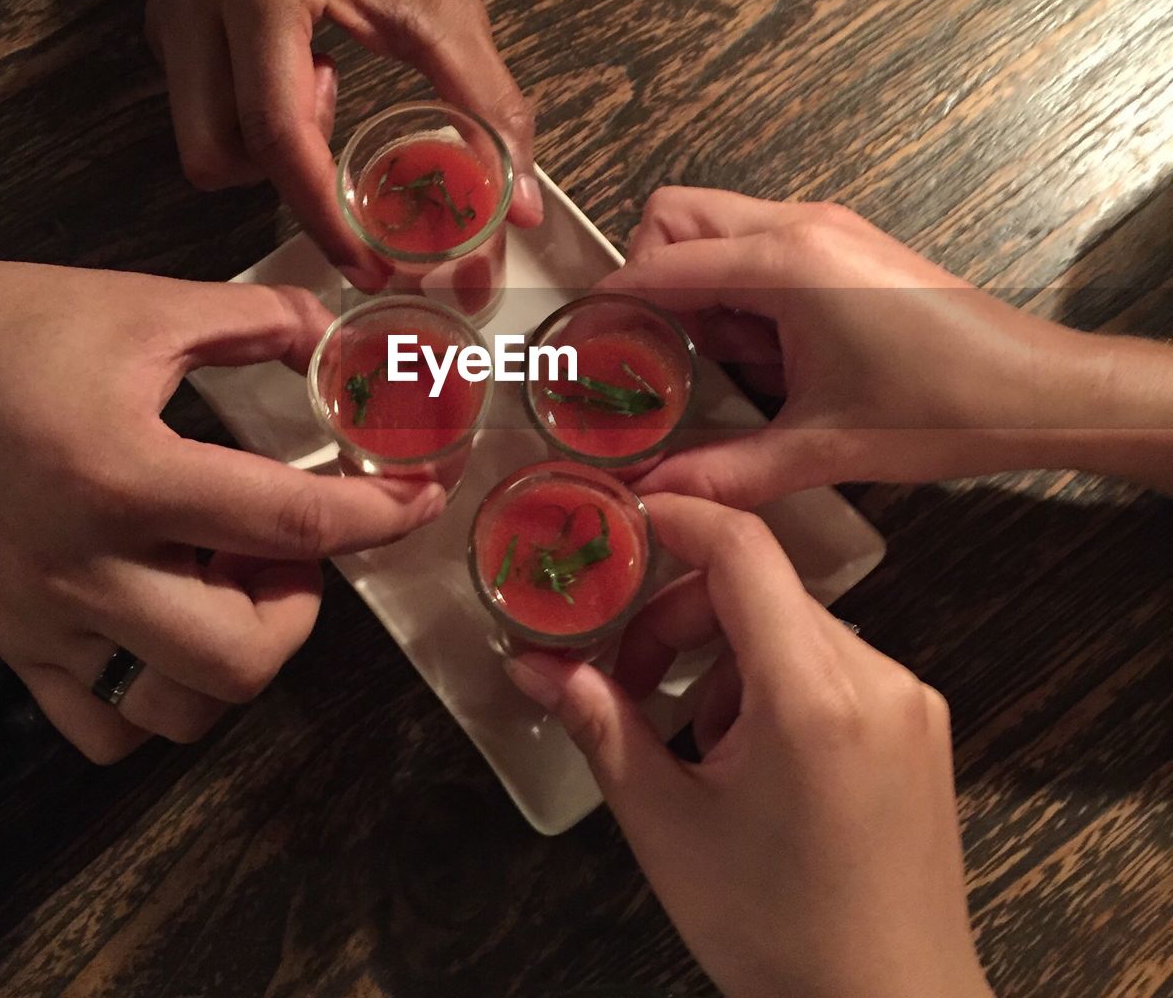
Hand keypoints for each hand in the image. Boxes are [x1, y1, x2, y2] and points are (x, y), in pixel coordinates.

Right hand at [0, 257, 443, 761]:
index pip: (292, 524)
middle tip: (292, 549)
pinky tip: (167, 622)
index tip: (421, 499)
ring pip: (179, 710)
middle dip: (301, 609)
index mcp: (127, 474)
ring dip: (235, 656)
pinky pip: (103, 726)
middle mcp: (87, 566)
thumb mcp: (140, 306)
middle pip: (243, 656)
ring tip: (227, 582)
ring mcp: (45, 618)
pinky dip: (158, 697)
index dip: (380, 516)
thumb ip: (251, 322)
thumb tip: (328, 335)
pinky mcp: (12, 640)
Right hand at [146, 0, 539, 281]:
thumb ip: (487, 108)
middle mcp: (194, 0)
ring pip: (201, 143)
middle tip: (340, 132)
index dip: (320, 213)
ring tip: (322, 90)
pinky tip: (298, 72)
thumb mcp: (449, 9)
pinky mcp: (165, 15)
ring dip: (268, 149)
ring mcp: (169, 7)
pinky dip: (250, 120)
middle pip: (217, 155)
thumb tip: (521, 204)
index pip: (275, 134)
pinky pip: (197, 110)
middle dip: (285, 177)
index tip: (363, 260)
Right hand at [506, 494, 992, 997]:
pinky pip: (832, 661)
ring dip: (726, 655)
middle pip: (760, 587)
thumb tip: (531, 663)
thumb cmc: (777, 933)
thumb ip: (599, 724)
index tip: (623, 521)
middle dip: (681, 616)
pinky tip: (750, 754)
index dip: (679, 518)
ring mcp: (908, 697)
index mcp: (812, 696)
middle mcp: (876, 676)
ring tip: (695, 740)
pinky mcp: (920, 721)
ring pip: (792, 624)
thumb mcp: (666, 825)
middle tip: (629, 680)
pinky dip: (775, 679)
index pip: (743, 551)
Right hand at [601, 187, 1146, 505]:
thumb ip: (728, 468)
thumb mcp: (825, 446)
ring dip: (698, 289)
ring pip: (714, 228)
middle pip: (674, 214)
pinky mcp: (839, 247)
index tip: (579, 346)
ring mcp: (823, 229)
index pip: (660, 264)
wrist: (1042, 390)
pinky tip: (766, 357)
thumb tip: (658, 490)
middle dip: (648, 276)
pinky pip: (756, 250)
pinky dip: (738, 294)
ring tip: (725, 365)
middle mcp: (800, 226)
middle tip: (656, 352)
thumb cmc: (950, 404)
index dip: (609, 305)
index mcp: (788, 262)